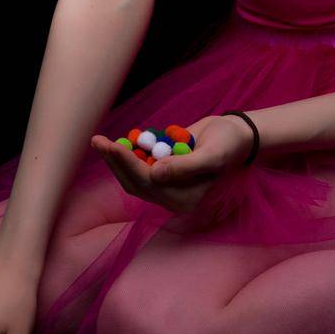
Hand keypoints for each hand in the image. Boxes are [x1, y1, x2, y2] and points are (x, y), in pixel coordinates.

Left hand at [89, 115, 253, 215]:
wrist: (235, 134)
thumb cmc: (228, 144)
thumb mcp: (212, 155)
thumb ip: (185, 167)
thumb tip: (155, 174)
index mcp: (184, 199)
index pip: (149, 184)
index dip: (128, 165)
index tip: (113, 146)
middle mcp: (172, 196)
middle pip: (135, 182)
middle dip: (115, 162)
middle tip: (98, 141)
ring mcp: (166, 183)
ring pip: (132, 175)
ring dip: (116, 159)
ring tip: (100, 141)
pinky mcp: (162, 170)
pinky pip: (139, 165)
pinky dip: (127, 154)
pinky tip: (120, 141)